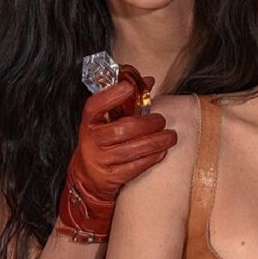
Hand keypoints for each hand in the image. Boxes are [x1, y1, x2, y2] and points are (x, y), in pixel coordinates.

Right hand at [57, 77, 176, 242]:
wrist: (87, 177)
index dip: (111, 95)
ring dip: (157, 141)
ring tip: (171, 136)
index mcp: (90, 122)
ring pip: (133, 149)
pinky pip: (136, 166)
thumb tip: (149, 81)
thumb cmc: (103, 142)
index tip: (129, 86)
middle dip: (148, 124)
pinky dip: (153, 157)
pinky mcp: (112, 177)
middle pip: (123, 129)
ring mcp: (101, 160)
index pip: (95, 106)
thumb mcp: (107, 120)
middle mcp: (92, 140)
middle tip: (161, 120)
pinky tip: (163, 151)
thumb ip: (127, 101)